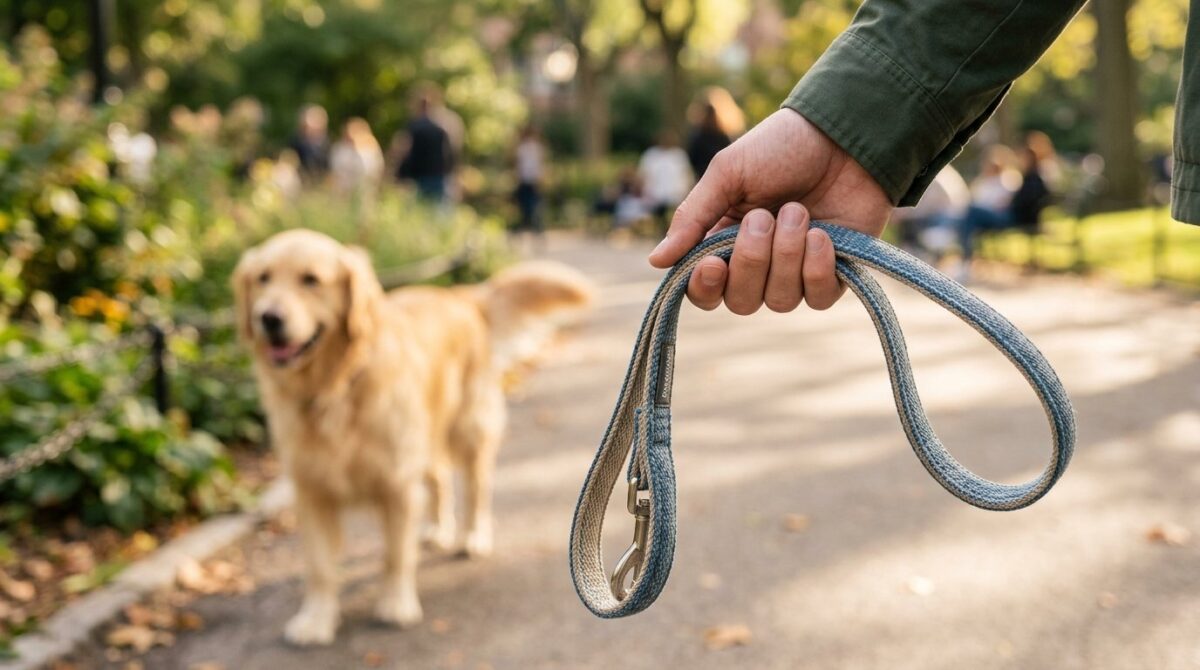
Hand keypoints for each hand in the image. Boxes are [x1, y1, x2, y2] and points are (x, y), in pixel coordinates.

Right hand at [649, 109, 892, 313]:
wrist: (843, 134)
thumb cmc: (781, 148)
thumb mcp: (728, 173)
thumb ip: (692, 218)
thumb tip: (656, 261)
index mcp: (722, 242)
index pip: (703, 290)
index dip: (705, 287)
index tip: (714, 263)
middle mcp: (756, 265)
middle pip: (741, 301)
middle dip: (751, 261)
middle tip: (765, 216)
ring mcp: (794, 272)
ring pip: (779, 301)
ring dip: (787, 255)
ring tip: (799, 212)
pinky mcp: (833, 273)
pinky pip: (817, 299)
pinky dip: (817, 269)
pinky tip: (822, 235)